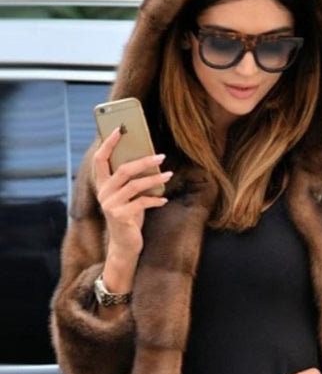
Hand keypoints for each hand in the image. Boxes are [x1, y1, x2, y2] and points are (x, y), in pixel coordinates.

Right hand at [93, 126, 170, 261]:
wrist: (124, 245)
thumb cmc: (129, 216)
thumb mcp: (128, 196)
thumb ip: (131, 181)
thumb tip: (149, 158)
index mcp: (102, 184)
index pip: (100, 159)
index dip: (108, 143)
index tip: (120, 129)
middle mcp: (103, 193)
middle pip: (123, 170)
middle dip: (144, 161)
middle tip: (161, 156)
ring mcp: (110, 205)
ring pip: (135, 185)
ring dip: (154, 179)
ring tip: (169, 175)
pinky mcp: (120, 216)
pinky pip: (141, 203)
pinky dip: (155, 200)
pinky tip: (165, 200)